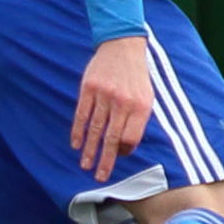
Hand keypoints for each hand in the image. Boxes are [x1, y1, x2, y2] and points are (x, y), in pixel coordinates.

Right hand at [71, 35, 156, 175]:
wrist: (123, 46)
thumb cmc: (137, 76)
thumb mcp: (147, 95)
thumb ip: (139, 120)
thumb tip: (127, 147)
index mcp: (141, 105)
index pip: (132, 136)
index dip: (126, 150)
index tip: (120, 157)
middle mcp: (123, 102)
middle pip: (112, 137)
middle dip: (106, 160)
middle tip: (100, 177)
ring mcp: (104, 95)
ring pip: (95, 129)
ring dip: (89, 150)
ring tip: (86, 166)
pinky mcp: (89, 88)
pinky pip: (81, 115)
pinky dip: (78, 132)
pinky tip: (76, 145)